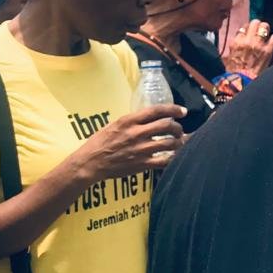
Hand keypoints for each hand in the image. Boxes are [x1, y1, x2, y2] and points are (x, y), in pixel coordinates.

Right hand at [71, 104, 187, 181]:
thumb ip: (131, 122)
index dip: (173, 109)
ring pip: (170, 143)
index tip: (182, 111)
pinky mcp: (142, 164)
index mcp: (128, 121)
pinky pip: (165, 160)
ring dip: (178, 142)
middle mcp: (137, 133)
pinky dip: (173, 157)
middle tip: (179, 130)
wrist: (90, 163)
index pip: (157, 110)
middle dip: (178, 127)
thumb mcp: (113, 125)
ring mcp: (141, 149)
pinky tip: (174, 156)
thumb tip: (148, 119)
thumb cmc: (98, 143)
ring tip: (178, 143)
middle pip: (167, 126)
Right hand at [223, 20, 272, 78]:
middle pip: (255, 23)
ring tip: (265, 35)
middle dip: (257, 25)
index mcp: (236, 42)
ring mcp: (259, 44)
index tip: (249, 31)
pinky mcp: (268, 50)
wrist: (242, 82)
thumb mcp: (228, 56)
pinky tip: (270, 44)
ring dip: (265, 30)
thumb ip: (235, 45)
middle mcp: (247, 40)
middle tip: (258, 30)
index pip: (243, 27)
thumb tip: (240, 40)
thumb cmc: (233, 71)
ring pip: (265, 27)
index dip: (247, 28)